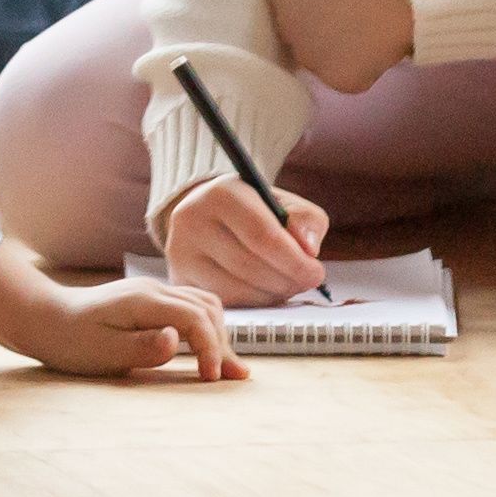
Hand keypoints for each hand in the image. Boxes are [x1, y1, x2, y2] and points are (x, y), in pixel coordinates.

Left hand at [0, 246, 241, 382]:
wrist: (42, 318)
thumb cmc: (69, 340)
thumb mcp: (102, 352)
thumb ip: (142, 347)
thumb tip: (175, 339)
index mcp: (143, 301)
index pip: (195, 318)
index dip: (210, 348)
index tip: (210, 380)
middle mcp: (152, 290)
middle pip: (206, 308)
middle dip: (221, 342)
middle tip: (227, 379)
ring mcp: (151, 292)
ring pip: (202, 303)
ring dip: (217, 333)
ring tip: (225, 369)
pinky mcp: (149, 302)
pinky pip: (189, 307)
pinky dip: (205, 327)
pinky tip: (208, 350)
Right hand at [155, 165, 332, 309]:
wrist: (207, 216)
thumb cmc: (253, 211)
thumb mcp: (282, 203)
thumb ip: (306, 220)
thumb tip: (309, 249)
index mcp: (220, 194)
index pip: (263, 235)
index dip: (295, 260)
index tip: (317, 271)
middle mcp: (191, 220)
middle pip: (251, 266)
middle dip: (288, 280)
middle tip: (306, 281)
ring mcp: (180, 252)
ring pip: (239, 289)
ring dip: (273, 294)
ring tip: (287, 284)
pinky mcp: (179, 278)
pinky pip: (226, 302)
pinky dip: (254, 303)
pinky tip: (264, 291)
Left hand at [267, 0, 416, 93]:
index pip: (292, 2)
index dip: (317, 3)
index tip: (338, 1)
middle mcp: (285, 24)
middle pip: (302, 33)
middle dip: (324, 29)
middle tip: (355, 20)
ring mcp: (308, 56)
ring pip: (324, 60)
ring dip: (343, 52)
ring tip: (373, 35)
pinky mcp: (335, 80)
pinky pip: (352, 78)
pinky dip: (368, 69)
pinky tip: (382, 51)